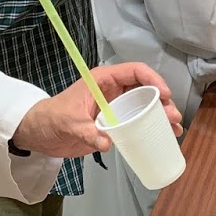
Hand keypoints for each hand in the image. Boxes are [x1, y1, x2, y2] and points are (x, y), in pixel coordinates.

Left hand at [12, 62, 182, 156]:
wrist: (40, 134)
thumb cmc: (51, 118)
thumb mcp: (69, 122)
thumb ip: (87, 131)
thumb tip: (106, 143)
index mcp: (103, 80)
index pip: (135, 72)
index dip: (153, 79)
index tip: (164, 94)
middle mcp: (113, 91)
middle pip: (145, 90)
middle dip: (162, 102)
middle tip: (173, 117)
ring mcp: (115, 107)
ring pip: (144, 107)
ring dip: (160, 116)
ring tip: (175, 129)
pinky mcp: (114, 124)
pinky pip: (137, 123)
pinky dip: (150, 129)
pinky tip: (163, 137)